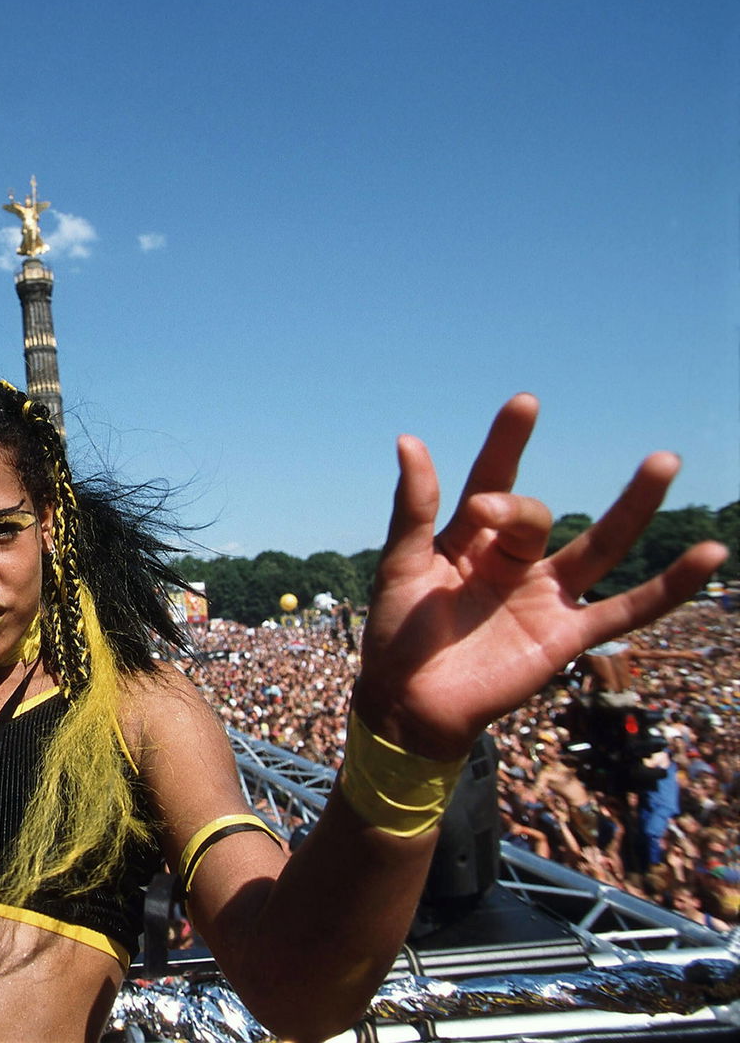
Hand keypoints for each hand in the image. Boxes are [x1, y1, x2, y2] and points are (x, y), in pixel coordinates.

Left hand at [354, 394, 727, 758]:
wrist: (409, 704)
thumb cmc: (398, 634)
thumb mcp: (400, 565)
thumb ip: (413, 509)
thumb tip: (409, 440)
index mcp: (469, 539)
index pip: (492, 481)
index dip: (508, 443)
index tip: (525, 404)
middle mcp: (512, 561)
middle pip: (532, 517)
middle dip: (518, 508)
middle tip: (490, 512)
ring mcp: (545, 596)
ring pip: (599, 545)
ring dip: (632, 506)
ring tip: (664, 461)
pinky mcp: (567, 635)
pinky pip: (627, 610)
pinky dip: (670, 587)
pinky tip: (709, 555)